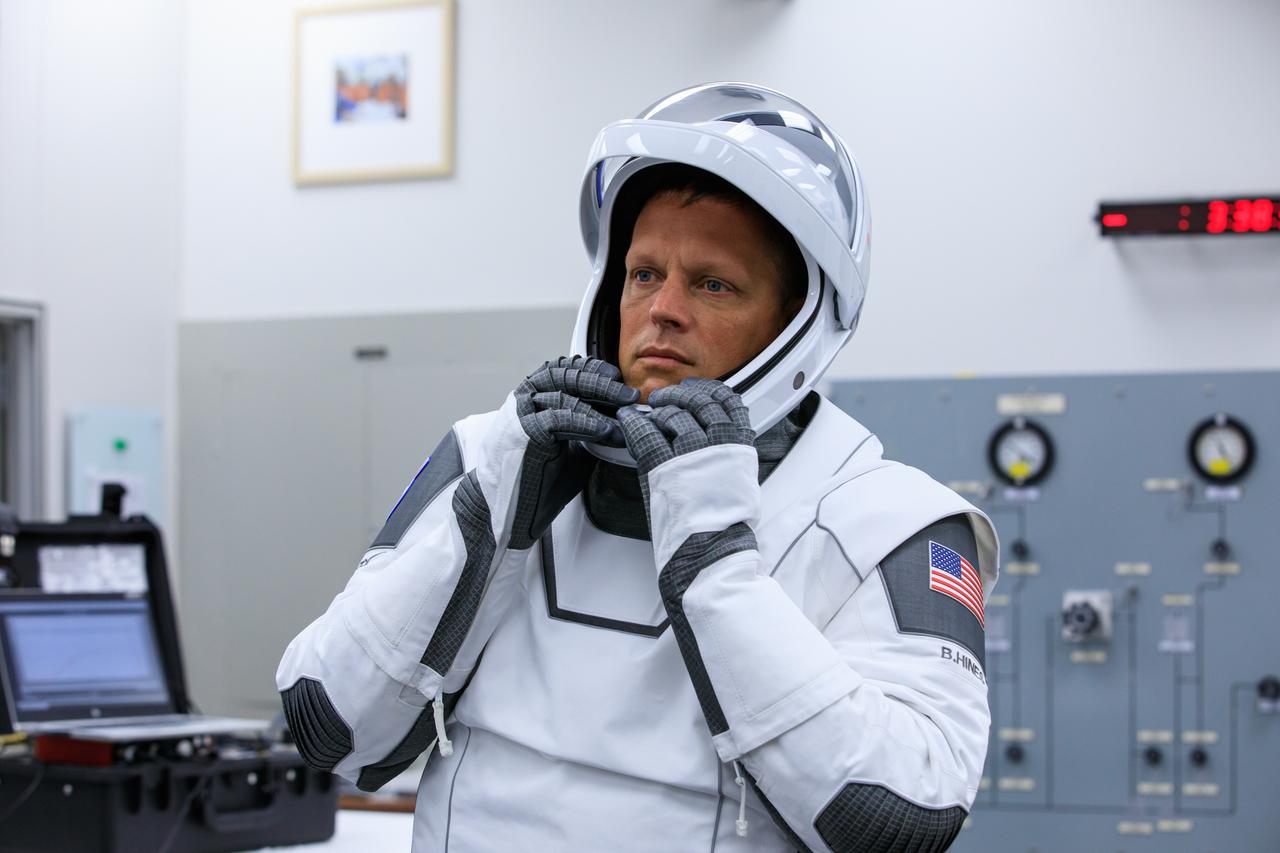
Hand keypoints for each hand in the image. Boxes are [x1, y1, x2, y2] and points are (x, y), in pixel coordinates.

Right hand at [506, 356, 638, 547]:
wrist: (515, 509)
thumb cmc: (541, 477)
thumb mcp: (573, 444)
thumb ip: (591, 427)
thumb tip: (624, 420)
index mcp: (536, 396)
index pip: (564, 369)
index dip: (592, 369)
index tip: (617, 377)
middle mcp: (526, 399)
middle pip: (565, 377)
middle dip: (601, 384)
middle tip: (629, 395)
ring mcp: (523, 415)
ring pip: (563, 395)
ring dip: (599, 402)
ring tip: (624, 414)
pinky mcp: (524, 434)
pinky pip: (557, 420)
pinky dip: (584, 423)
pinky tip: (605, 430)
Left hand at [617, 378, 758, 564]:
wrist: (712, 549)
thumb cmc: (725, 522)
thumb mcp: (739, 480)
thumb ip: (728, 452)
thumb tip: (712, 432)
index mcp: (740, 446)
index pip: (728, 401)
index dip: (707, 389)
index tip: (694, 388)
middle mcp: (719, 444)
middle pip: (698, 401)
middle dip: (679, 395)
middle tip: (663, 398)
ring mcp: (691, 453)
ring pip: (673, 415)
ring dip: (659, 412)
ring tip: (650, 416)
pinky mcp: (664, 467)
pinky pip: (646, 433)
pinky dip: (635, 422)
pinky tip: (629, 420)